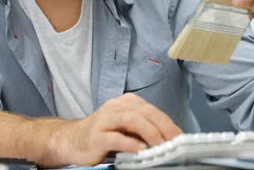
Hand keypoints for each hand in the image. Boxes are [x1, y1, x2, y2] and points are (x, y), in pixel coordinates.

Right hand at [60, 93, 182, 165]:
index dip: (168, 123)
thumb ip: (143, 128)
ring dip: (150, 132)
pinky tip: (140, 150)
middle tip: (175, 141)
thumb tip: (167, 138)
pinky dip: (130, 143)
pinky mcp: (97, 136)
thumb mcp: (125, 127)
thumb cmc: (103, 134)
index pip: (152, 110)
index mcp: (126, 103)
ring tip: (161, 145)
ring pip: (133, 120)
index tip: (180, 136)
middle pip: (145, 112)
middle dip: (163, 127)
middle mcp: (116, 107)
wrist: (73, 139)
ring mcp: (105, 120)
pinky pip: (116, 137)